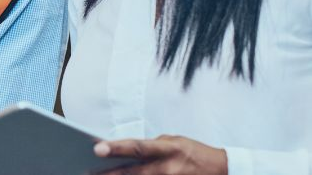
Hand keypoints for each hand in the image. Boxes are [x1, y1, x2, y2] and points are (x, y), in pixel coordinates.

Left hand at [95, 135, 226, 174]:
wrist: (222, 169)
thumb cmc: (193, 152)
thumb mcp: (174, 142)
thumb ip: (152, 146)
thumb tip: (128, 149)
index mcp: (168, 149)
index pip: (137, 147)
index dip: (116, 148)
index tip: (97, 148)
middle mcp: (168, 167)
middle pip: (134, 172)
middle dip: (111, 173)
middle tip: (90, 172)